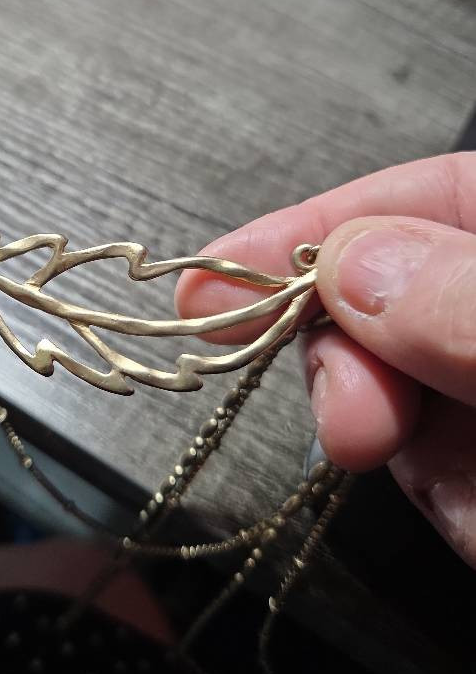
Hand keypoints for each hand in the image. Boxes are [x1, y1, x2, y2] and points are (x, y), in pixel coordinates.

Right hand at [176, 153, 475, 566]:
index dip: (319, 222)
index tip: (223, 262)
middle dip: (328, 316)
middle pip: (382, 282)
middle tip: (270, 349)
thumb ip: (470, 304)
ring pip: (371, 362)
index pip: (426, 200)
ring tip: (356, 438)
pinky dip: (358, 438)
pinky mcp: (465, 473)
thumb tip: (353, 264)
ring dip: (342, 390)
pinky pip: (389, 436)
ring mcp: (473, 390)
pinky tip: (359, 448)